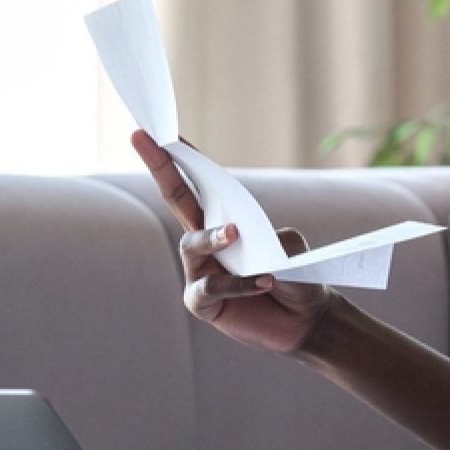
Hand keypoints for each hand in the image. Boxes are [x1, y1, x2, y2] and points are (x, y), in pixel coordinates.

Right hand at [131, 130, 335, 354]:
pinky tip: (263, 282)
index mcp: (223, 220)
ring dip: (213, 237)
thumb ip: (271, 239)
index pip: (199, 184)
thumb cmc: (296, 276)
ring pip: (191, 244)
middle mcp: (204, 243)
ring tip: (236, 235)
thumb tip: (247, 241)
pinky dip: (237, 283)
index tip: (161, 131)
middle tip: (143, 138)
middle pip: (175, 198)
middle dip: (159, 166)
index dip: (179, 158)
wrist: (306, 318)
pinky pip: (209, 287)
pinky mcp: (204, 303)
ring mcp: (199, 271)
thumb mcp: (291, 248)